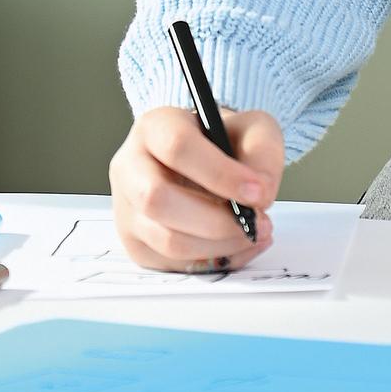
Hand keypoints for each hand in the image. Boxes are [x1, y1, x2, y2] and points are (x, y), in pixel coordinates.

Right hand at [110, 102, 287, 271]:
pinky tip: (237, 244)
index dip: (219, 173)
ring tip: (253, 234)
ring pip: (166, 240)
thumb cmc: (223, 144)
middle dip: (216, 221)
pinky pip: (174, 264)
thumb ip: (263, 152)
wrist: (206, 162)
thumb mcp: (252, 129)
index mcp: (154, 127)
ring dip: (220, 245)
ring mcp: (127, 208)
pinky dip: (215, 260)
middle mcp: (130, 167)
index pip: (176, 146)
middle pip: (157, 199)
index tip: (257, 192)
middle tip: (256, 223)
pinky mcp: (137, 243)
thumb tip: (260, 195)